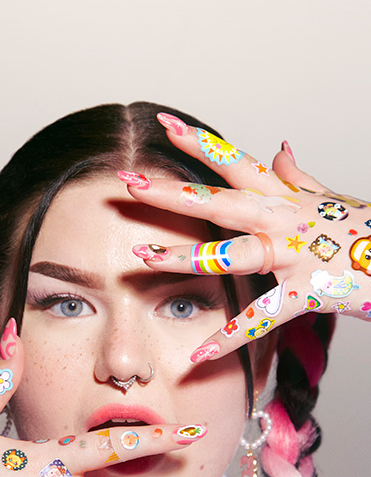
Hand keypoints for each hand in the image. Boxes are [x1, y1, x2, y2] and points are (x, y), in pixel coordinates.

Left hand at [118, 114, 370, 361]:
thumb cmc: (364, 230)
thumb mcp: (329, 197)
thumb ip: (297, 176)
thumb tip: (277, 148)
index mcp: (284, 197)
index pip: (235, 163)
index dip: (199, 143)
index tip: (163, 123)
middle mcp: (282, 220)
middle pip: (220, 202)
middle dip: (172, 194)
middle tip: (129, 184)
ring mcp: (292, 257)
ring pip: (231, 255)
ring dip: (185, 256)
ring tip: (143, 256)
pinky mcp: (305, 294)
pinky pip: (261, 319)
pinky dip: (230, 339)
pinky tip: (199, 353)